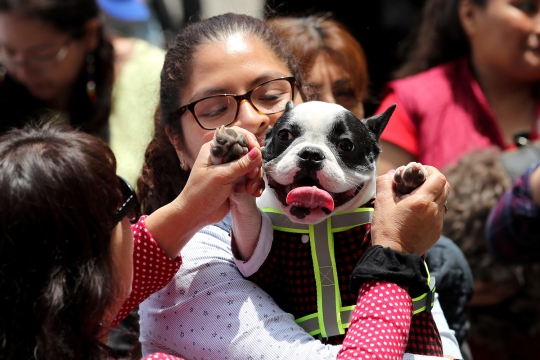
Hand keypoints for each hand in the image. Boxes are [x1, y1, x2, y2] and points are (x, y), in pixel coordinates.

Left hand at [145, 127, 262, 257]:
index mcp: (215, 149)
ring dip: (255, 176)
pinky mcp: (235, 181)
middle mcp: (224, 156)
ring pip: (252, 165)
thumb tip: (258, 152)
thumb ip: (241, 164)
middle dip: (254, 163)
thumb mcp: (221, 176)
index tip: (256, 152)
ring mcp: (230, 169)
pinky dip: (254, 184)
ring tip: (249, 189)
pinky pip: (250, 178)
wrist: (195, 215)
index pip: (237, 135)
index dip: (249, 141)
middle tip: (251, 176)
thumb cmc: (201, 193)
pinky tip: (252, 192)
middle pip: (248, 151)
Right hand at [371, 166, 449, 254]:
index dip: (431, 171)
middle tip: (418, 182)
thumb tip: (390, 174)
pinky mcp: (436, 232)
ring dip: (434, 195)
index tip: (419, 171)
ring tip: (417, 198)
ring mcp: (437, 223)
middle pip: (445, 187)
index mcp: (422, 201)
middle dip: (434, 180)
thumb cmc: (386, 229)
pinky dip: (431, 209)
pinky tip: (417, 214)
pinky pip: (439, 215)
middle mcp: (434, 211)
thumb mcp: (381, 203)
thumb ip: (385, 184)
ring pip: (443, 201)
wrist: (393, 256)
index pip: (439, 178)